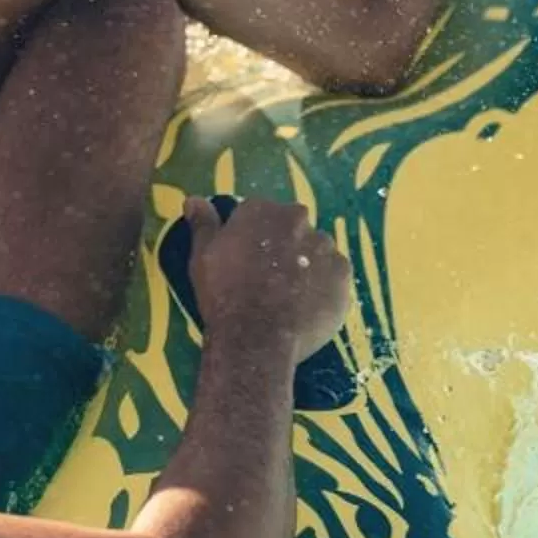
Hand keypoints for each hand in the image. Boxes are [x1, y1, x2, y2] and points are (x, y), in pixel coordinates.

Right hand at [178, 197, 352, 357]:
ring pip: (316, 252)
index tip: (248, 261)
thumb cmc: (223, 294)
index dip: (254, 239)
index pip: (260, 214)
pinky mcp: (343, 276)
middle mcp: (299, 221)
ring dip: (306, 266)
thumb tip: (194, 199)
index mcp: (263, 210)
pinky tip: (307, 307)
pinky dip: (324, 287)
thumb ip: (203, 224)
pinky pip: (334, 277)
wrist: (256, 338)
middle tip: (269, 279)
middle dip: (284, 247)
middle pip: (292, 229)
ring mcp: (326, 248)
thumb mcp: (203, 257)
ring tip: (290, 297)